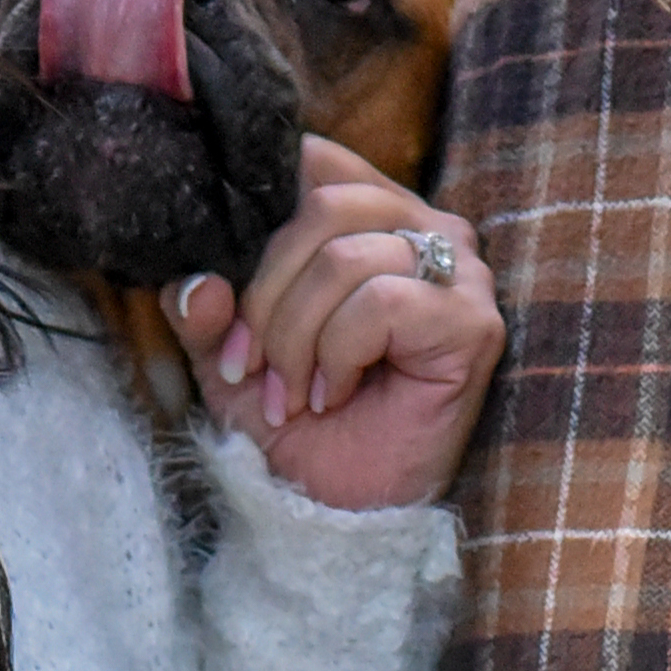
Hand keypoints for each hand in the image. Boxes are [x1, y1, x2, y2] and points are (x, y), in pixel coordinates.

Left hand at [165, 137, 501, 511]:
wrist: (337, 513)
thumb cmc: (297, 426)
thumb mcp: (228, 355)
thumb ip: (205, 306)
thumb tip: (198, 279)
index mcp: (372, 215)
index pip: (315, 158)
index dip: (260, 208)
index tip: (228, 288)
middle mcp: (427, 226)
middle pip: (323, 203)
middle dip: (267, 293)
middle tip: (250, 365)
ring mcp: (459, 272)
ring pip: (346, 255)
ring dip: (296, 335)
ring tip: (295, 392)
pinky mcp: (472, 323)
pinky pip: (380, 301)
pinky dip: (338, 352)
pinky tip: (335, 393)